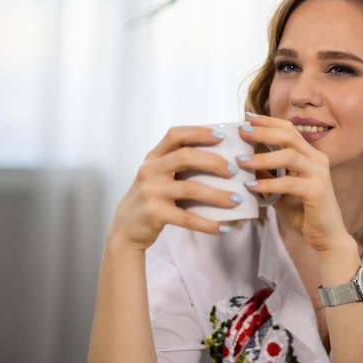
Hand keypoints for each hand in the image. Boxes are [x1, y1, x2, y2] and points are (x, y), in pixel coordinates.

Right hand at [106, 126, 241, 251]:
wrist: (125, 230)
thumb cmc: (151, 199)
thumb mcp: (158, 176)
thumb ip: (179, 166)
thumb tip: (223, 161)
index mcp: (153, 157)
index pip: (175, 135)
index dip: (199, 132)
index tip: (222, 137)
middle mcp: (150, 170)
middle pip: (185, 157)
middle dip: (214, 162)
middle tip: (234, 171)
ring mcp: (151, 192)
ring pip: (190, 188)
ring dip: (217, 195)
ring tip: (237, 200)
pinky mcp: (154, 214)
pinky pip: (187, 218)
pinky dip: (207, 223)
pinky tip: (223, 226)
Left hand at [237, 114, 349, 252]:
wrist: (326, 237)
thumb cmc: (302, 211)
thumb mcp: (278, 189)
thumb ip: (265, 173)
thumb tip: (241, 159)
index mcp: (310, 155)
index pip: (289, 130)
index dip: (268, 122)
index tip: (246, 118)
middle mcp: (317, 159)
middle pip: (289, 136)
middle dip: (263, 131)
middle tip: (241, 131)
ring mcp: (319, 174)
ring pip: (290, 155)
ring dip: (262, 157)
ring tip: (241, 161)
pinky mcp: (318, 191)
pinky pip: (289, 182)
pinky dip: (269, 183)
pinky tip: (251, 186)